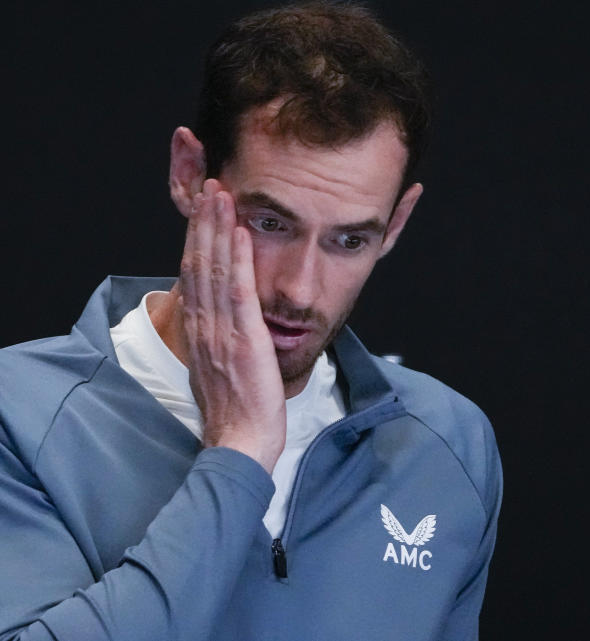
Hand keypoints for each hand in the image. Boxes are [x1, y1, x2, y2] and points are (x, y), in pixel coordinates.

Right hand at [179, 179, 285, 472]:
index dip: (198, 239)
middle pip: (199, 263)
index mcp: (199, 331)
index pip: (194, 275)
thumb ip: (216, 339)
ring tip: (222, 194)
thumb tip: (217, 320)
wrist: (241, 443)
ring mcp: (221, 331)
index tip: (203, 210)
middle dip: (204, 222)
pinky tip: (240, 233)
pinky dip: (237, 259)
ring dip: (218, 229)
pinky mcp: (243, 339)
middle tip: (211, 185)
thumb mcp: (217, 368)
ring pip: (214, 269)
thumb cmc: (235, 411)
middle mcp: (204, 325)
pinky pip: (238, 292)